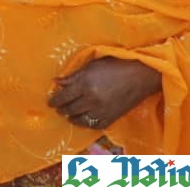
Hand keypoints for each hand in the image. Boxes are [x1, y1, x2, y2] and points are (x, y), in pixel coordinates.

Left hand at [47, 56, 162, 130]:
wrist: (140, 76)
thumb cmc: (114, 66)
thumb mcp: (91, 66)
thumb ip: (73, 76)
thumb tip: (56, 82)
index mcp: (85, 84)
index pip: (63, 96)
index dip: (54, 100)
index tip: (49, 102)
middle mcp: (92, 99)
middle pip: (70, 108)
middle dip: (61, 109)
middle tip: (57, 108)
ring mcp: (102, 110)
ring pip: (80, 119)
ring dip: (71, 117)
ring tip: (67, 114)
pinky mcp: (112, 117)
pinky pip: (94, 125)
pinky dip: (85, 124)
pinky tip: (81, 120)